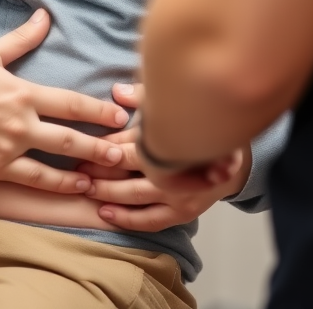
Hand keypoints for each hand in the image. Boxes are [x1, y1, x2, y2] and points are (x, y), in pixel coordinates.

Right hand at [0, 9, 127, 193]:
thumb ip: (21, 38)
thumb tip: (44, 15)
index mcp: (23, 92)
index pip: (70, 103)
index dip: (98, 110)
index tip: (119, 115)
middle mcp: (22, 122)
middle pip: (71, 136)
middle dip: (101, 143)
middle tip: (124, 150)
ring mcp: (10, 148)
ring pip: (57, 160)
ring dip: (86, 166)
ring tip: (109, 173)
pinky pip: (33, 180)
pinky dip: (57, 185)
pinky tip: (76, 187)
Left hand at [79, 82, 250, 230]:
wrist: (235, 158)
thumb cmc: (200, 127)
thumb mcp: (176, 104)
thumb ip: (145, 97)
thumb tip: (116, 92)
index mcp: (170, 140)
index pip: (129, 143)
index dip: (104, 145)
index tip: (84, 144)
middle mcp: (175, 170)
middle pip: (128, 171)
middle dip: (99, 170)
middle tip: (77, 168)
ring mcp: (178, 195)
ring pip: (135, 197)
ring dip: (107, 194)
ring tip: (84, 188)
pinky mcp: (182, 213)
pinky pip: (150, 221)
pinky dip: (126, 219)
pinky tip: (105, 213)